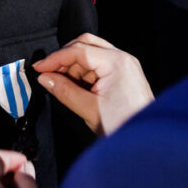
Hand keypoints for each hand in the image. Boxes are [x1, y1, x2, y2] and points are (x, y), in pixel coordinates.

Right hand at [34, 33, 153, 135]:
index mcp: (117, 62)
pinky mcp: (124, 75)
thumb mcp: (89, 109)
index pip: (79, 50)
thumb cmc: (124, 126)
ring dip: (74, 66)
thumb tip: (44, 77)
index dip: (55, 58)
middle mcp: (123, 59)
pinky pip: (99, 66)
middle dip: (65, 58)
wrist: (149, 142)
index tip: (39, 67)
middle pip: (86, 44)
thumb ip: (64, 91)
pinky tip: (75, 87)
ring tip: (61, 85)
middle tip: (48, 72)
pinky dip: (84, 73)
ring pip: (91, 54)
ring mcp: (125, 66)